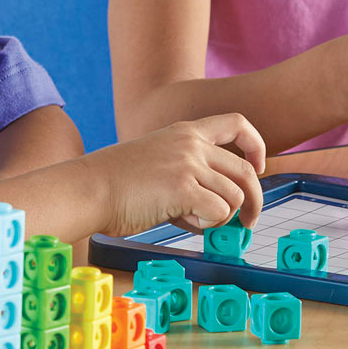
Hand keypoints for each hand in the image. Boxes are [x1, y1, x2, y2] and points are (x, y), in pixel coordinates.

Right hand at [94, 113, 266, 237]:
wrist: (89, 189)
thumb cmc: (116, 183)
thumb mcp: (157, 161)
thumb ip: (190, 174)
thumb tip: (221, 209)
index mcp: (185, 132)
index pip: (238, 123)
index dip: (256, 146)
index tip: (258, 167)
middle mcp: (191, 143)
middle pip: (246, 171)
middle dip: (254, 201)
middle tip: (247, 222)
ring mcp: (187, 164)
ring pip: (234, 197)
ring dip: (220, 217)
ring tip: (192, 219)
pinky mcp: (182, 188)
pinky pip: (218, 212)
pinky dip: (208, 225)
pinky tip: (184, 221)